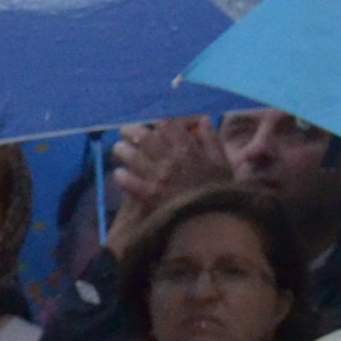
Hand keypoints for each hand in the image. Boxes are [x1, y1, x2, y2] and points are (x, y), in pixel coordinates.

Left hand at [107, 116, 234, 249]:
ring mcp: (157, 178)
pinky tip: (119, 174)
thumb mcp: (222, 162)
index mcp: (189, 149)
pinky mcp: (148, 196)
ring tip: (118, 149)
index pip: (168, 126)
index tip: (152, 124)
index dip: (157, 123)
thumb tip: (203, 119)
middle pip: (145, 138)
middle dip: (132, 132)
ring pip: (134, 158)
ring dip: (123, 151)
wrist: (212, 221)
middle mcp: (170, 160)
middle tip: (123, 131)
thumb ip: (212, 139)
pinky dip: (122, 177)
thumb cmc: (219, 190)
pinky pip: (129, 183)